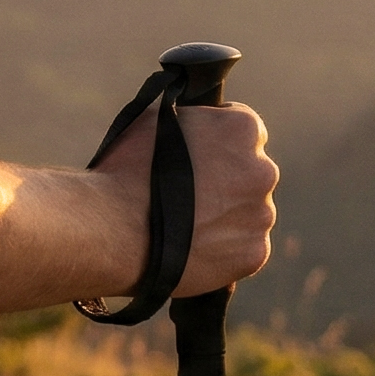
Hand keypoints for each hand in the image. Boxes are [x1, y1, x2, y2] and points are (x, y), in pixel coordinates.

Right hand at [87, 102, 276, 297]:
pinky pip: (244, 249)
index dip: (217, 146)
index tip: (197, 160)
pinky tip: (194, 250)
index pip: (244, 133)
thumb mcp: (157, 121)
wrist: (112, 228)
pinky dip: (225, 251)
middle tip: (189, 197)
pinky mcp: (254, 253)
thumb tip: (198, 127)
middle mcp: (263, 170)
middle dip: (227, 183)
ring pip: (248, 215)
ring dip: (226, 218)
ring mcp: (261, 215)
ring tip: (185, 228)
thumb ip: (192, 121)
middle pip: (251, 175)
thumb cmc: (126, 170)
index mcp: (243, 129)